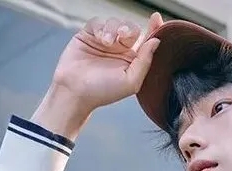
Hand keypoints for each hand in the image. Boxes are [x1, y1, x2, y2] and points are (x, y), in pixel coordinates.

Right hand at [32, 12, 161, 137]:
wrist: (74, 90)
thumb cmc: (102, 91)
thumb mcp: (131, 81)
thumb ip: (145, 61)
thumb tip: (156, 41)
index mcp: (132, 62)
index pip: (146, 42)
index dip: (153, 29)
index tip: (156, 18)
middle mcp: (120, 50)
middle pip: (131, 28)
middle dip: (129, 29)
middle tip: (123, 35)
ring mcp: (105, 42)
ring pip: (115, 23)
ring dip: (113, 29)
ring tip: (106, 42)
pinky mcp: (89, 35)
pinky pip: (98, 22)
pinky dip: (100, 28)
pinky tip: (99, 39)